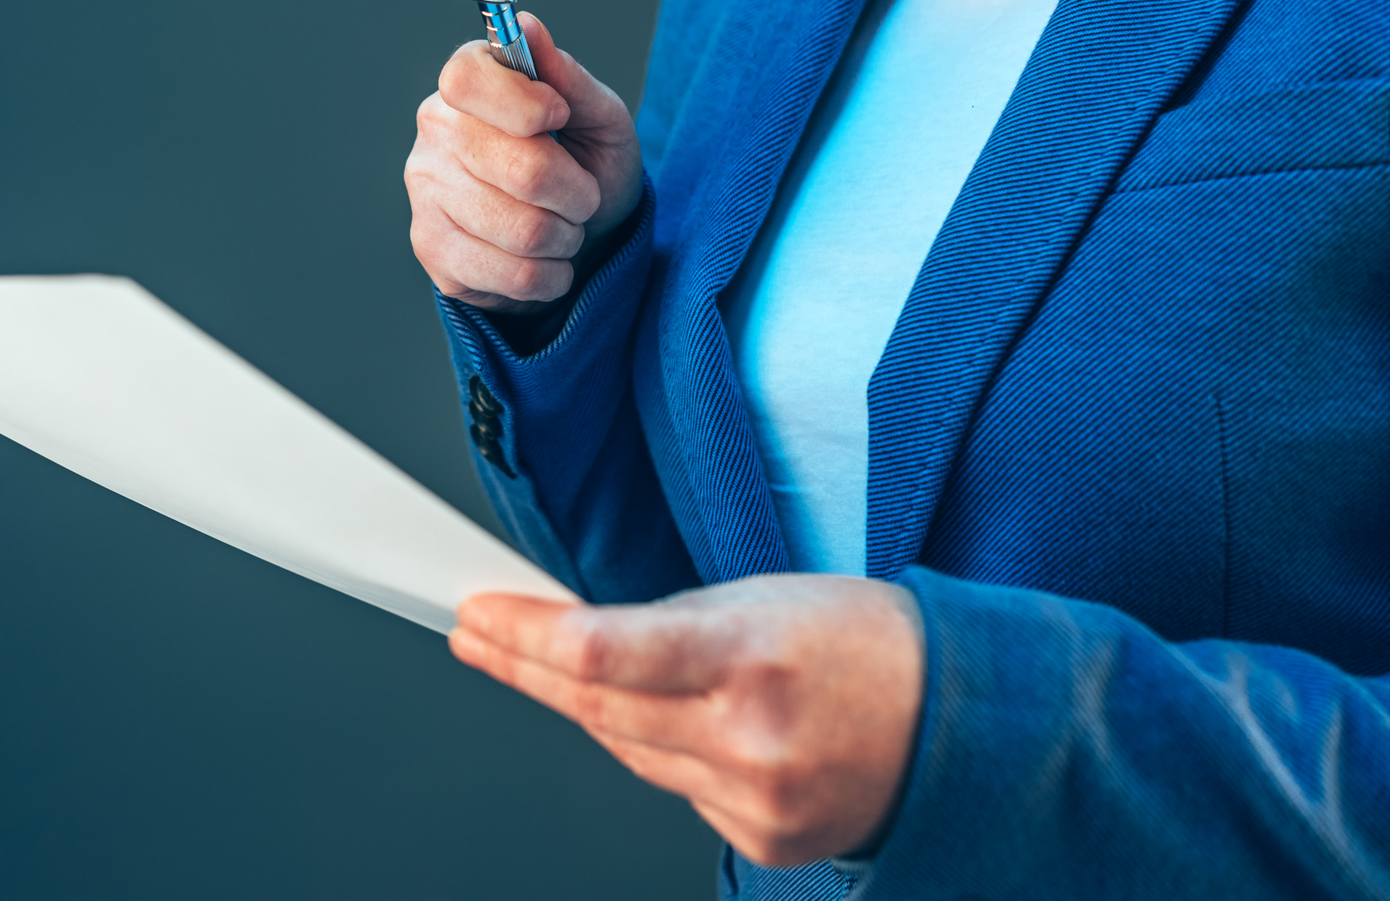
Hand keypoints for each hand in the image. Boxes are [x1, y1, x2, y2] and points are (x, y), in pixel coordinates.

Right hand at [404, 14, 641, 313]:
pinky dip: (549, 276)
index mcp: (469, 83)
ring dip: (565, 238)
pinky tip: (545, 262)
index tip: (559, 117)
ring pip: (522, 230)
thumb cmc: (585, 163)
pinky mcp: (431, 250)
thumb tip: (528, 28)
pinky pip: (510, 274)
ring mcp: (425, 193)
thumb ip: (569, 77)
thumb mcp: (599, 116)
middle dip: (576, 192)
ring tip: (563, 228)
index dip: (524, 104)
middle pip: (521, 170)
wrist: (578, 235)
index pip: (468, 80)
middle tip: (581, 194)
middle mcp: (435, 132)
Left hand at [450, 575, 923, 865]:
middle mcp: (750, 739)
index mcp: (750, 656)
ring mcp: (757, 801)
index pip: (605, 651)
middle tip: (476, 635)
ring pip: (627, 752)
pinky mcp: (765, 841)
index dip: (526, 636)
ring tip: (545, 662)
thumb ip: (664, 621)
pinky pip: (676, 790)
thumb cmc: (861, 640)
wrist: (961, 721)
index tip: (477, 613)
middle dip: (525, 667)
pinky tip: (665, 721)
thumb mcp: (762, 596)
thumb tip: (569, 631)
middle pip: (598, 707)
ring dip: (584, 707)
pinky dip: (658, 752)